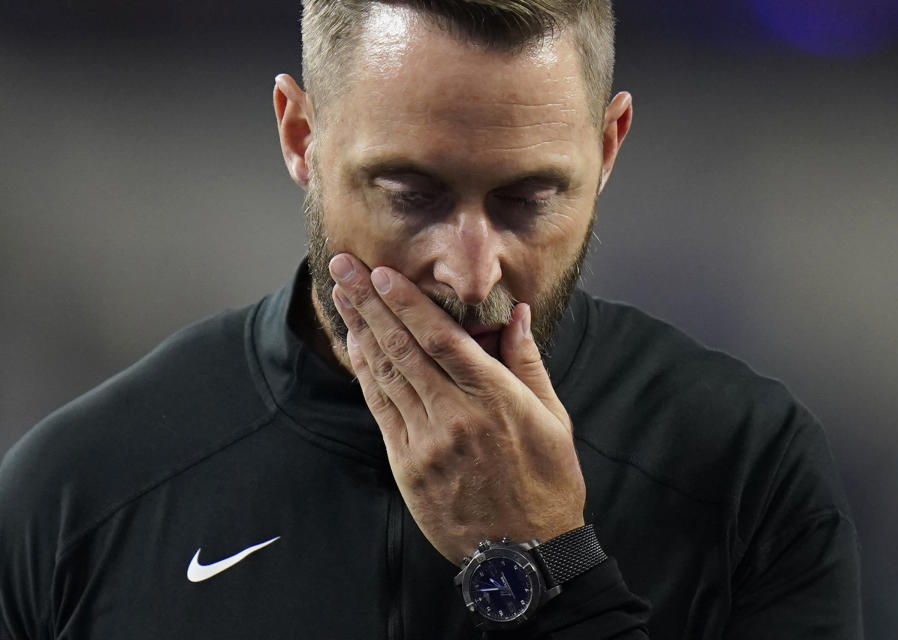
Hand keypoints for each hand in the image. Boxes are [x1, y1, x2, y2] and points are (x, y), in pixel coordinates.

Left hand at [328, 253, 585, 563]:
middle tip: (343, 267)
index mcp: (494, 399)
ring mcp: (426, 443)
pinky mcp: (408, 467)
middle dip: (369, 302)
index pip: (439, 338)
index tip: (381, 273)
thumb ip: (528, 363)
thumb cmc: (547, 484)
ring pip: (386, 374)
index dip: (405, 301)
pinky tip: (356, 347)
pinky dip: (366, 374)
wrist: (526, 556)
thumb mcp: (553, 420)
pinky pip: (381, 410)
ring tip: (341, 296)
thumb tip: (517, 316)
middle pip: (402, 347)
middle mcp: (454, 416)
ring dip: (360, 330)